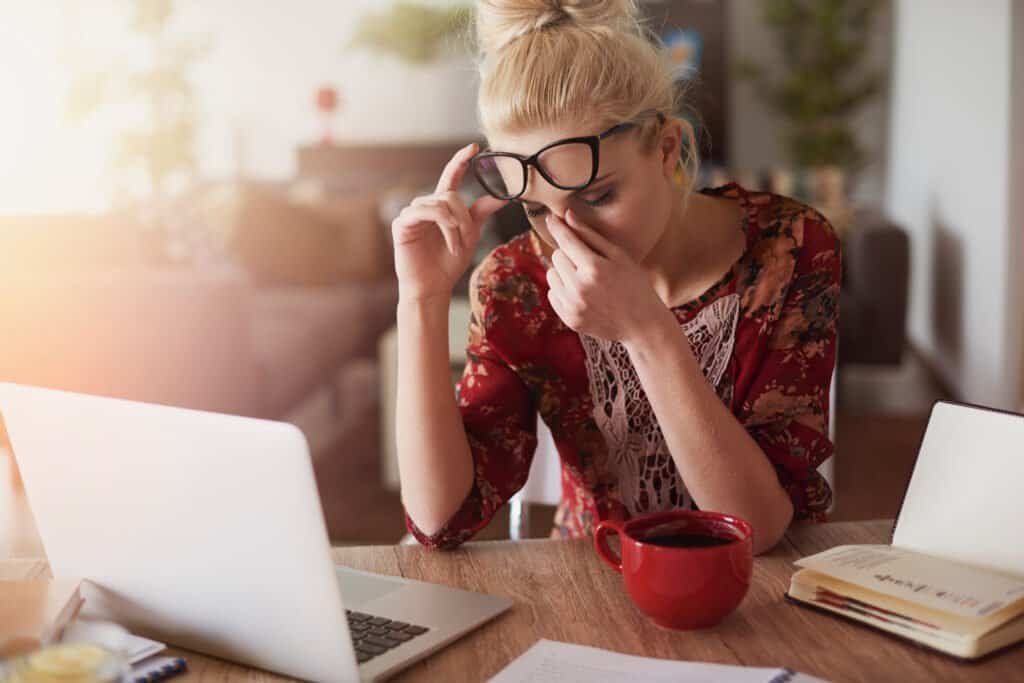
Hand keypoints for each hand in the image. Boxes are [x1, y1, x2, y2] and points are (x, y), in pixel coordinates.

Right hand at [392, 143, 507, 304]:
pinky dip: (443, 226)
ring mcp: (412, 213)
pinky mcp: (402, 223)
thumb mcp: (470, 235)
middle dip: (465, 218)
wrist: (433, 287)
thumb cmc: (448, 264)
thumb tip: (501, 197)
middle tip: (468, 240)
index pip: (451, 176)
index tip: (474, 147)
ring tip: (457, 246)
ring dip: (455, 226)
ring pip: (441, 203)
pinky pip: (425, 212)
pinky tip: (448, 243)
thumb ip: (480, 214)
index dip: (461, 160)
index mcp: (442, 206)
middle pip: (451, 194)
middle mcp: (426, 205)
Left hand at [545, 209, 674, 343]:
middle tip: (588, 261)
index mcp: (594, 268)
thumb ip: (591, 236)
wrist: (642, 325)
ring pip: (551, 274)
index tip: (551, 218)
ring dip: (563, 272)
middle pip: (557, 256)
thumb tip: (567, 216)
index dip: (558, 227)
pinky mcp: (569, 318)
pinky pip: (552, 294)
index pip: (566, 240)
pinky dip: (563, 289)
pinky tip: (582, 293)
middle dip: (568, 254)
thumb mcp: (619, 256)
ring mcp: (573, 305)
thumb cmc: (635, 285)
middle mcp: (579, 287)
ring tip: (585, 278)